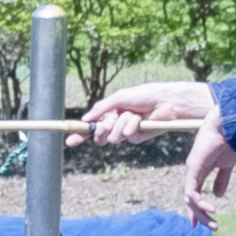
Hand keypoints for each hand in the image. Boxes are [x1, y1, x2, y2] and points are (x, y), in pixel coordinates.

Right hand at [78, 79, 213, 146]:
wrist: (165, 101)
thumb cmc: (144, 95)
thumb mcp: (119, 97)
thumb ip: (101, 108)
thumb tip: (86, 118)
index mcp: (111, 114)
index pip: (92, 127)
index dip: (80, 135)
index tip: (70, 140)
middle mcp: (117, 124)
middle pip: (99, 136)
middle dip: (100, 129)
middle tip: (109, 120)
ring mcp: (127, 132)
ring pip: (111, 137)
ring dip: (119, 125)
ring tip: (131, 115)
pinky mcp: (138, 138)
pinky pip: (126, 136)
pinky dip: (130, 126)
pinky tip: (139, 119)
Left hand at [182, 121, 235, 226]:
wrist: (231, 125)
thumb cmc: (229, 140)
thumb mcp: (227, 165)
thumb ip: (222, 179)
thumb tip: (218, 195)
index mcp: (200, 170)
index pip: (193, 193)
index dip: (196, 209)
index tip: (200, 224)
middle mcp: (193, 170)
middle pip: (191, 198)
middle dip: (199, 215)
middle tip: (212, 227)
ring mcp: (192, 168)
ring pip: (189, 197)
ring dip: (200, 212)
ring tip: (213, 222)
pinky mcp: (193, 167)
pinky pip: (191, 190)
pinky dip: (199, 202)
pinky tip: (210, 209)